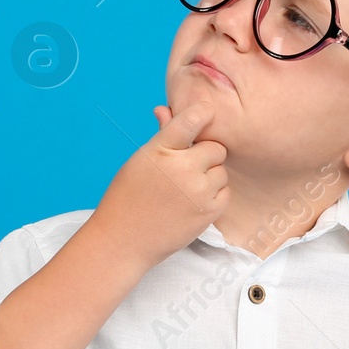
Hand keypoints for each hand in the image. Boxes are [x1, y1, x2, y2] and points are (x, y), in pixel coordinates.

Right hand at [88, 102, 228, 268]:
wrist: (124, 240)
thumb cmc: (129, 197)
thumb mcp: (141, 160)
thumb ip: (162, 135)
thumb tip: (165, 108)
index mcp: (161, 149)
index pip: (193, 118)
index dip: (204, 112)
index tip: (207, 112)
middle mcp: (183, 168)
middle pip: (216, 148)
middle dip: (205, 155)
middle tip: (187, 167)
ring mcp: (198, 191)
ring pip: (222, 171)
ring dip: (210, 177)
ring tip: (185, 189)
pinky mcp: (209, 212)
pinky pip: (225, 192)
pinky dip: (213, 196)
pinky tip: (192, 202)